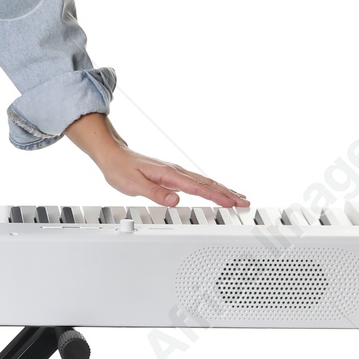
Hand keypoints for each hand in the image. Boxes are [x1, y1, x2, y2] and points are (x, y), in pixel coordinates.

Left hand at [63, 113, 247, 208]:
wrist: (113, 156)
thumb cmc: (121, 169)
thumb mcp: (134, 185)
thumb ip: (156, 193)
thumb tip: (176, 200)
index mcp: (169, 174)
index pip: (198, 188)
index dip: (217, 197)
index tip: (232, 203)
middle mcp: (176, 171)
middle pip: (208, 184)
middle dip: (228, 193)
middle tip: (245, 202)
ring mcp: (176, 172)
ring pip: (205, 182)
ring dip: (223, 190)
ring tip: (238, 197)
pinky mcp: (173, 174)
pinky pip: (197, 181)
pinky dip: (210, 187)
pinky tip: (215, 191)